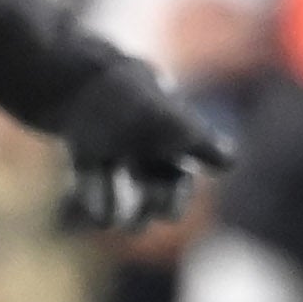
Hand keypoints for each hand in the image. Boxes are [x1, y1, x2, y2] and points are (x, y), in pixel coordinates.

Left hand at [55, 48, 234, 231]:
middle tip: (137, 225)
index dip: (176, 197)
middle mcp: (143, 134)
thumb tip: (231, 161)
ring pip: (122, 180)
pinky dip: (94, 194)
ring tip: (111, 222)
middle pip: (153, 179)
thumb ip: (201, 142)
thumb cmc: (128, 100)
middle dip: (149, 204)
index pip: (179, 172)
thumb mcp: (168, 121)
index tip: (166, 215)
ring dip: (119, 207)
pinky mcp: (83, 143)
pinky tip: (94, 214)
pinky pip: (92, 174)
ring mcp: (112, 139)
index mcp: (169, 128)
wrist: (71, 77)